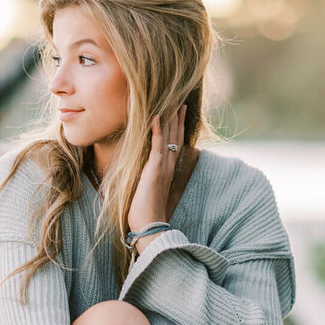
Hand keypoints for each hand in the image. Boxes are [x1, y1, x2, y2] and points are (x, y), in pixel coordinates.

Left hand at [128, 104, 186, 233]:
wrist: (149, 225)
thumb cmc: (145, 212)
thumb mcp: (148, 190)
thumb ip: (149, 178)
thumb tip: (145, 173)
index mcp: (167, 169)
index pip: (174, 142)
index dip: (177, 125)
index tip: (179, 110)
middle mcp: (168, 165)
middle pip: (174, 135)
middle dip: (177, 117)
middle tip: (179, 99)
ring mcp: (162, 166)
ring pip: (168, 136)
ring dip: (169, 117)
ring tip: (170, 100)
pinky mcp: (154, 169)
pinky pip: (157, 145)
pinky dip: (156, 130)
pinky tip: (155, 116)